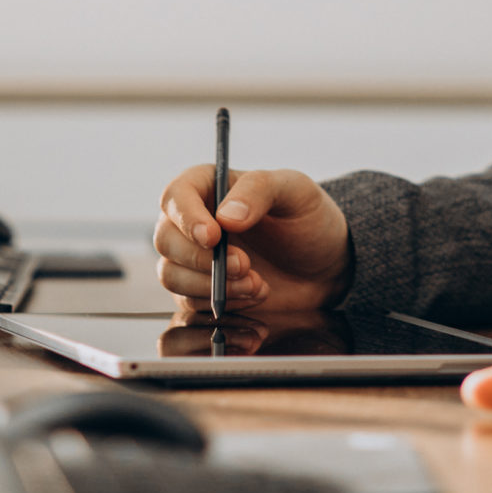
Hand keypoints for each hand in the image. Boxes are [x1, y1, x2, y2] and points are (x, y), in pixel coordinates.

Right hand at [153, 165, 350, 312]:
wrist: (325, 265)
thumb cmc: (307, 218)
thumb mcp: (295, 191)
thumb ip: (259, 191)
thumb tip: (226, 216)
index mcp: (207, 186)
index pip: (175, 197)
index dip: (187, 218)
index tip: (213, 238)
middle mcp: (192, 221)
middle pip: (166, 241)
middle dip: (204, 260)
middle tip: (245, 267)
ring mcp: (193, 259)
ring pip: (172, 276)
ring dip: (212, 287)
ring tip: (257, 285)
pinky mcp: (200, 291)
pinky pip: (191, 303)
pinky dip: (222, 307)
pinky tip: (256, 299)